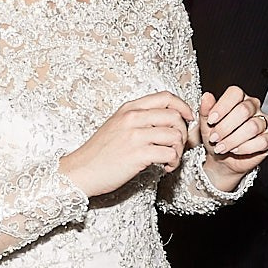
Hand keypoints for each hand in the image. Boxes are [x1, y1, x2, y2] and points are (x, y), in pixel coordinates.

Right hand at [60, 91, 194, 197]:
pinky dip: (173, 162)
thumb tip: (163, 121)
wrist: (81, 170)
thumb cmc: (98, 153)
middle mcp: (133, 118)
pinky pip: (169, 153)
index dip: (182, 106)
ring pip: (175, 136)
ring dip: (179, 150)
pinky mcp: (138, 154)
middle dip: (183, 133)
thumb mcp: (116, 125)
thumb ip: (137, 119)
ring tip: (171, 159)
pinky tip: (165, 167)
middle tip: (178, 145)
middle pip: (175, 117)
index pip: (165, 97)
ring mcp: (135, 136)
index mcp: (129, 109)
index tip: (187, 117)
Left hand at [193, 86, 267, 187]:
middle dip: (225, 127)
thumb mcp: (206, 124)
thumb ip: (206, 109)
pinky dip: (245, 148)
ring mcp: (264, 123)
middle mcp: (253, 108)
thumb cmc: (216, 138)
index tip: (211, 120)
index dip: (222, 107)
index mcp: (239, 99)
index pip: (235, 93)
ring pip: (252, 127)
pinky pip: (262, 141)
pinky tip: (235, 150)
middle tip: (214, 138)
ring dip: (232, 140)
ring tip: (221, 147)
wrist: (222, 160)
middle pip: (244, 110)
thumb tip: (207, 97)